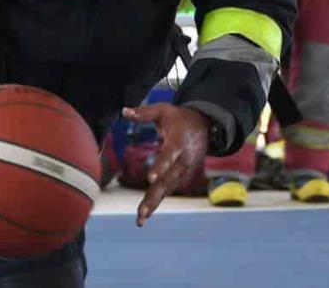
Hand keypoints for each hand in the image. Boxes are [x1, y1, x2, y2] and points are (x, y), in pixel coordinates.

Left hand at [121, 104, 209, 225]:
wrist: (205, 126)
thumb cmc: (179, 117)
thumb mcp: (163, 110)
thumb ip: (144, 113)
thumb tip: (123, 112)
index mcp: (179, 142)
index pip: (169, 155)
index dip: (160, 166)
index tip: (150, 178)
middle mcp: (183, 160)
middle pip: (168, 180)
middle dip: (155, 197)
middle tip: (142, 212)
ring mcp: (184, 171)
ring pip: (167, 189)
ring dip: (154, 204)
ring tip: (140, 219)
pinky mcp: (182, 176)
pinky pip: (168, 189)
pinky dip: (157, 201)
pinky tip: (145, 213)